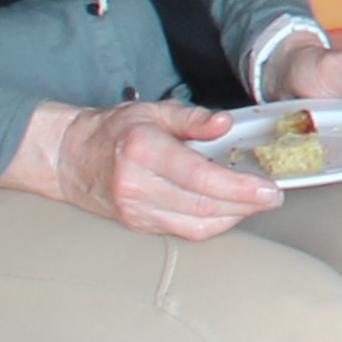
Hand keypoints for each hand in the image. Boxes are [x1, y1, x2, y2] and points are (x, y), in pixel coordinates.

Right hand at [42, 100, 283, 239]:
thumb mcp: (153, 110)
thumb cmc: (113, 130)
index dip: (238, 186)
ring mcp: (135, 210)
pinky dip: (212, 222)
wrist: (68, 157)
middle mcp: (136, 185)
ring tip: (255, 201)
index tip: (268, 188)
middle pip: (202, 204)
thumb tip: (225, 124)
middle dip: (245, 203)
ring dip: (233, 215)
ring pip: (196, 224)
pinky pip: (184, 231)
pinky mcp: (137, 225)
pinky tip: (228, 209)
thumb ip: (193, 118)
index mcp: (142, 151)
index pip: (198, 176)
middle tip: (272, 195)